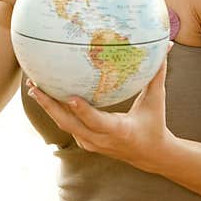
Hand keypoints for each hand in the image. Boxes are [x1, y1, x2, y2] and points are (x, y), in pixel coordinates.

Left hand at [25, 42, 174, 172]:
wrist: (151, 155)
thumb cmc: (154, 123)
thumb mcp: (156, 100)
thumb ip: (158, 74)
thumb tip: (167, 45)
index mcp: (119, 131)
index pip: (97, 122)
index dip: (83, 112)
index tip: (70, 98)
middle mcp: (101, 140)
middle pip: (70, 124)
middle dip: (50, 105)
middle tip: (35, 86)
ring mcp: (91, 143)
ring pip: (64, 125)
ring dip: (48, 106)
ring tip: (33, 86)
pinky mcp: (85, 142)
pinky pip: (67, 125)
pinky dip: (55, 111)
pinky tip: (45, 93)